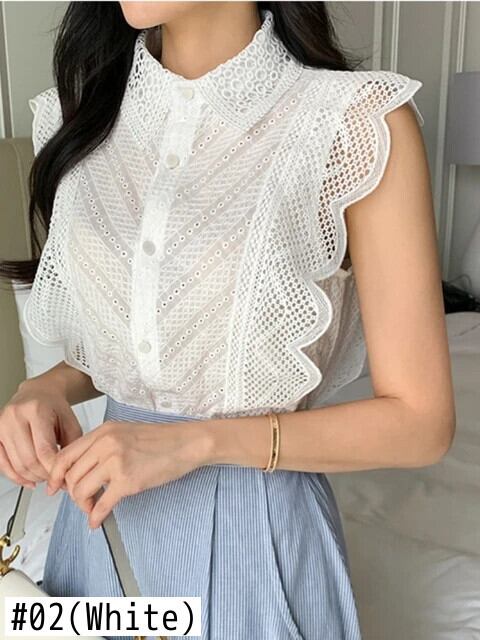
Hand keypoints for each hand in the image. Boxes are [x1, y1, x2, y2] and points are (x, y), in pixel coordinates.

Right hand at [0, 381, 82, 487]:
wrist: (38, 393)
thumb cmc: (55, 408)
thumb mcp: (71, 423)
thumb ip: (71, 446)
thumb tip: (66, 473)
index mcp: (37, 410)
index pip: (44, 449)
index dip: (54, 469)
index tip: (63, 476)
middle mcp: (15, 416)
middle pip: (29, 459)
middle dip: (44, 475)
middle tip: (55, 479)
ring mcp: (2, 425)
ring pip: (16, 464)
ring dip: (31, 477)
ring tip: (44, 478)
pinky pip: (2, 463)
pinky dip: (16, 476)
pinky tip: (28, 480)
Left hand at [47, 419, 214, 528]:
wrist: (186, 443)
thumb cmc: (161, 440)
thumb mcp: (125, 433)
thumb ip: (102, 447)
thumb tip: (83, 470)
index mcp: (103, 432)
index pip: (65, 455)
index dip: (56, 475)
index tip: (55, 487)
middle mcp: (105, 444)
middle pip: (70, 475)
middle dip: (72, 493)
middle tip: (83, 500)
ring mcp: (116, 462)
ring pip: (81, 490)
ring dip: (83, 505)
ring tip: (93, 508)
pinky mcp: (128, 481)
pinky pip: (101, 504)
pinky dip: (96, 517)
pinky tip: (97, 521)